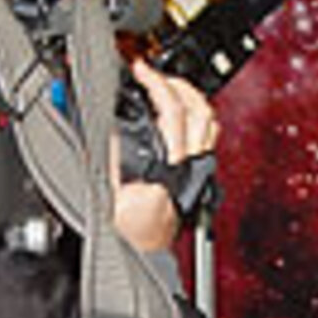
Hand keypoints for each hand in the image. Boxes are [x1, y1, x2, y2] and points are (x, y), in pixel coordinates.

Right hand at [114, 60, 218, 252]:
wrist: (146, 248)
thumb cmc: (130, 226)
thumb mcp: (109, 185)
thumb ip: (110, 150)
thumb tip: (108, 120)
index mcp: (170, 163)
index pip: (173, 109)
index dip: (156, 82)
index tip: (140, 70)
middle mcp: (191, 163)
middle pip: (199, 109)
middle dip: (177, 83)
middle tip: (154, 74)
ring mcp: (199, 168)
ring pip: (209, 121)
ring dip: (192, 97)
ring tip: (171, 87)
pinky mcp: (200, 173)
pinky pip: (208, 137)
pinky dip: (198, 117)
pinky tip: (183, 114)